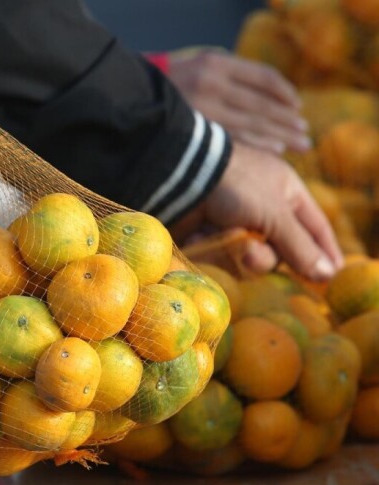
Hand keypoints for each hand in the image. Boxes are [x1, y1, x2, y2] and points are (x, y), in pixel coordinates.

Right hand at [166, 49, 309, 154]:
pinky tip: (275, 150)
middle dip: (287, 119)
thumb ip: (230, 78)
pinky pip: (234, 139)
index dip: (284, 91)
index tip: (297, 105)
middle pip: (261, 104)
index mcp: (215, 64)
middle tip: (305, 132)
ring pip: (252, 124)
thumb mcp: (199, 68)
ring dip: (280, 135)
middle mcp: (210, 85)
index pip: (262, 77)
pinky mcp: (195, 131)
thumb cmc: (172, 86)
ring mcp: (201, 110)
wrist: (131, 100)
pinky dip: (258, 144)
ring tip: (300, 143)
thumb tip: (272, 99)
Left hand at [172, 143, 343, 279]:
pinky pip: (225, 257)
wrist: (182, 178)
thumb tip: (328, 273)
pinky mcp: (211, 235)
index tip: (332, 276)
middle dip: (268, 257)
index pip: (315, 227)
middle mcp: (264, 209)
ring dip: (243, 256)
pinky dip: (218, 252)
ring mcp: (236, 223)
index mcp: (286, 193)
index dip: (324, 252)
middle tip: (251, 254)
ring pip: (252, 258)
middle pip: (281, 251)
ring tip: (229, 242)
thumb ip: (300, 246)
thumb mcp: (274, 213)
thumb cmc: (237, 186)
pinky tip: (207, 238)